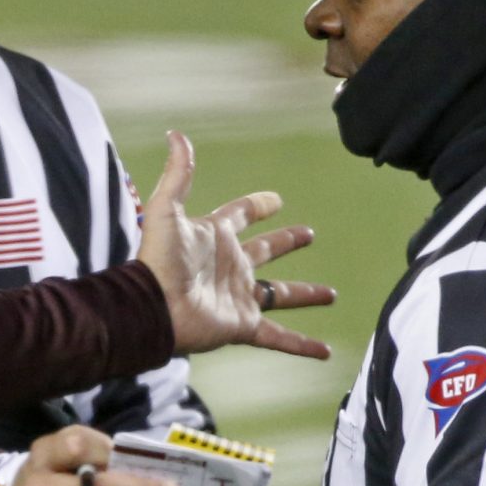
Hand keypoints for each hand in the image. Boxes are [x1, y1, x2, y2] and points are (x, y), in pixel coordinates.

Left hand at [136, 131, 335, 360]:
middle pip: (266, 251)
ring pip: (281, 294)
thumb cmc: (159, 260)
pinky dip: (302, 345)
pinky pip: (280, 337)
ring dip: (305, 294)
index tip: (275, 200)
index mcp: (216, 238)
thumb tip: (177, 134)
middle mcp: (232, 266)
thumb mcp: (167, 210)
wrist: (154, 308)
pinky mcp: (243, 325)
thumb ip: (178, 173)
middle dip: (286, 242)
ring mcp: (240, 297)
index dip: (257, 206)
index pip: (240, 215)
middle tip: (308, 234)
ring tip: (331, 294)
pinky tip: (324, 352)